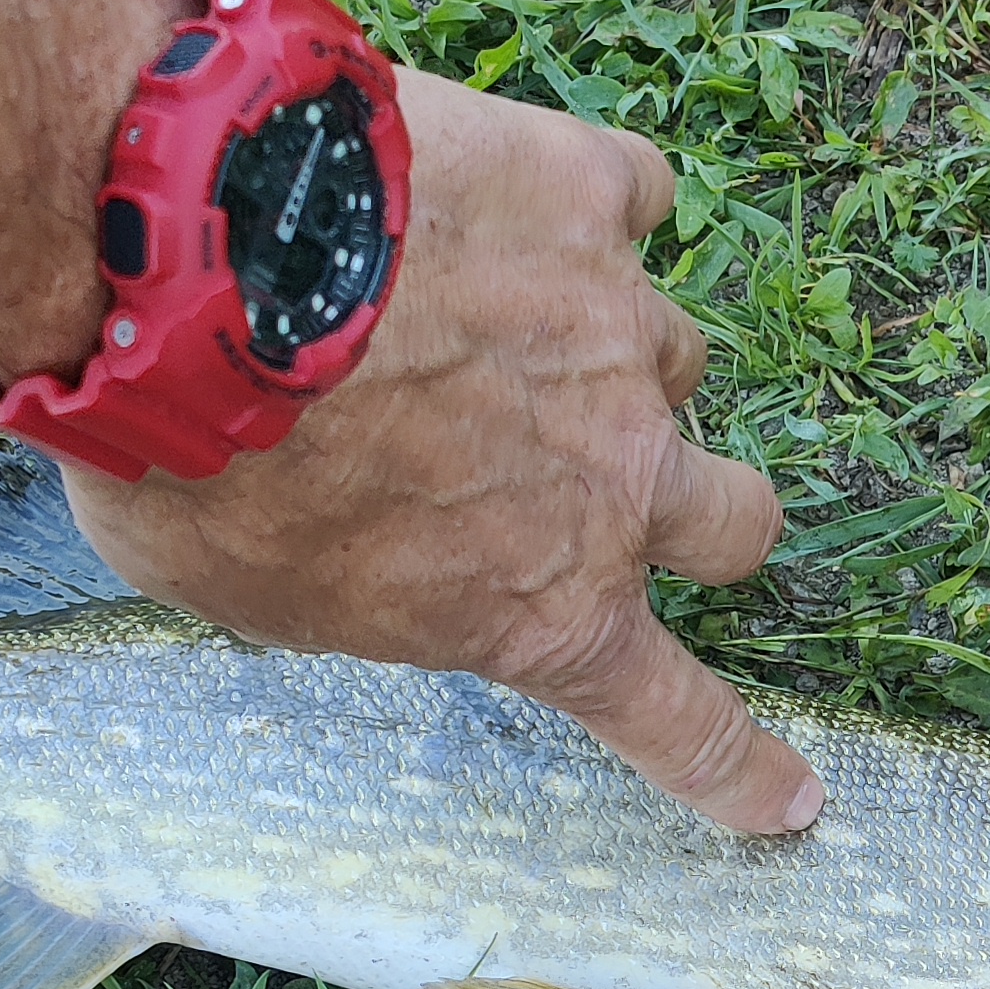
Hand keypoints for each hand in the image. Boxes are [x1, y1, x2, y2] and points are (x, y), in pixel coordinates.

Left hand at [0, 0, 819, 832]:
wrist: (195, 272)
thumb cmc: (196, 461)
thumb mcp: (253, 595)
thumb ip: (352, 586)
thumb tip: (348, 547)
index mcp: (540, 609)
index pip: (674, 717)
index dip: (740, 764)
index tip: (794, 798)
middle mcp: (614, 476)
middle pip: (736, 521)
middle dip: (698, 513)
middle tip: (614, 482)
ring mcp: (617, 327)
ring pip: (672, 353)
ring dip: (602, 352)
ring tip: (481, 312)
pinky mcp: (585, 190)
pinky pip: (632, 198)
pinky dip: (585, 206)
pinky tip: (504, 192)